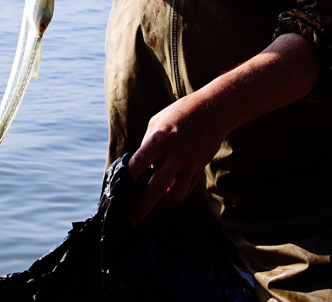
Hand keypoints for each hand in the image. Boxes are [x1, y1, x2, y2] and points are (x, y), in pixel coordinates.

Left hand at [125, 94, 226, 226]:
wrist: (213, 111)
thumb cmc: (180, 114)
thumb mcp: (157, 123)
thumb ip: (147, 146)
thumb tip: (139, 168)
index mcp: (161, 138)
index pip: (140, 163)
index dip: (127, 179)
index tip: (118, 191)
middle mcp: (176, 154)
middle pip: (157, 187)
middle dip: (143, 207)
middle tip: (132, 221)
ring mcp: (190, 164)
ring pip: (175, 194)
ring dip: (161, 206)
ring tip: (150, 211)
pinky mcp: (199, 169)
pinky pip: (185, 190)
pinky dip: (174, 198)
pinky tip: (165, 201)